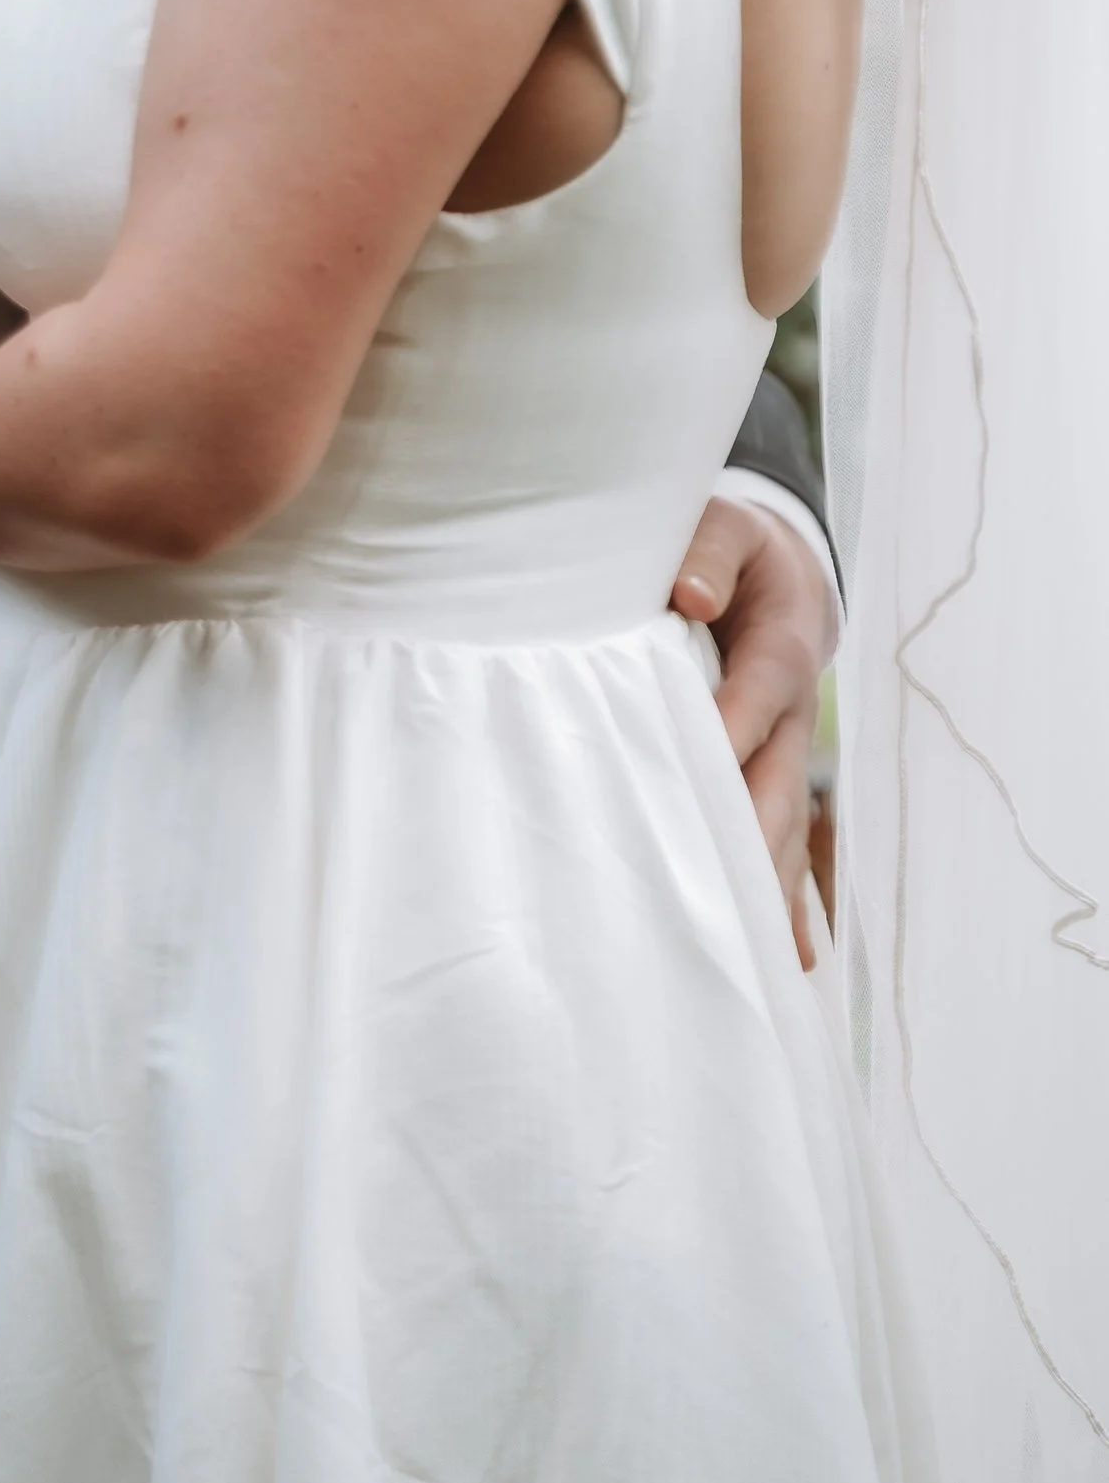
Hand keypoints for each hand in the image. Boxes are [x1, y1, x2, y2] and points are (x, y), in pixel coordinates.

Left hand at [673, 496, 836, 968]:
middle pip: (775, 784)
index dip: (728, 734)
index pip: (752, 699)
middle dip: (749, 837)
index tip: (697, 773)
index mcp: (779, 650)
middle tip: (719, 893)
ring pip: (784, 825)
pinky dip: (784, 896)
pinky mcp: (778, 773)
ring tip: (754, 951)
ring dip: (768, 883)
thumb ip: (707, 551)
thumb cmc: (737, 548)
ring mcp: (789, 750)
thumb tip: (689, 596)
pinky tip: (784, 956)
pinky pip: (786, 839)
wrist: (783, 568)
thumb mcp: (724, 526)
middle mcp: (793, 713)